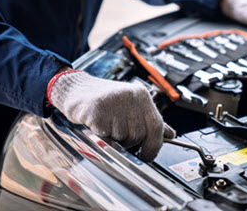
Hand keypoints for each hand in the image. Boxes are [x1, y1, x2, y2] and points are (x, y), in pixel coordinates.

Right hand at [47, 69, 175, 161]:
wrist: (76, 90)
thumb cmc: (106, 101)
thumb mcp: (131, 106)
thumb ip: (150, 120)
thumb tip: (170, 134)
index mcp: (142, 95)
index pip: (156, 126)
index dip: (154, 145)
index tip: (147, 156)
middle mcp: (130, 96)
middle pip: (139, 135)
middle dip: (128, 141)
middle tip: (117, 132)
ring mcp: (114, 102)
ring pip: (122, 137)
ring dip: (114, 138)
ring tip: (106, 124)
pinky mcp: (97, 110)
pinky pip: (106, 136)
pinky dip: (101, 135)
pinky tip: (97, 124)